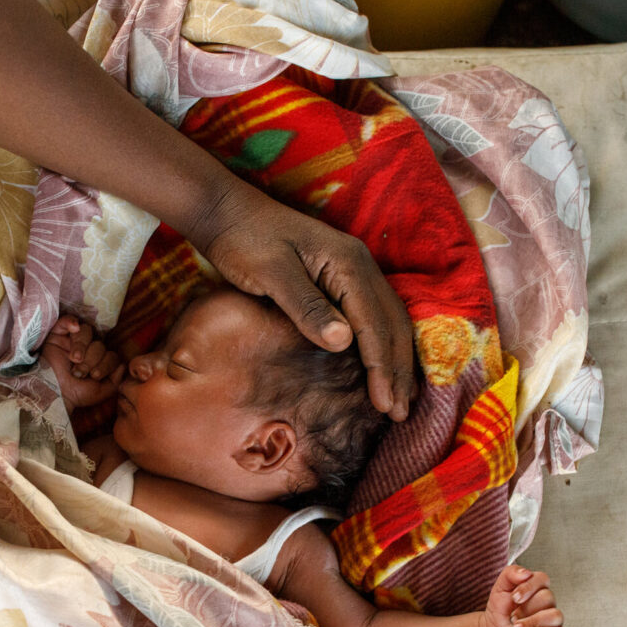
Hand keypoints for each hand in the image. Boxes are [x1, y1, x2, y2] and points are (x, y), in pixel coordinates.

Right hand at [39, 315, 124, 411]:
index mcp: (98, 361)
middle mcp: (87, 349)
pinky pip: (67, 320)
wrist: (54, 393)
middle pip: (99, 344)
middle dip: (92, 359)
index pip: (111, 354)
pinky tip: (74, 329)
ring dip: (82, 347)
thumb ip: (116, 381)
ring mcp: (72, 341)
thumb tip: (123, 365)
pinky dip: (72, 322)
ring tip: (74, 360)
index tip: (94, 376)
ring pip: (86, 332)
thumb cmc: (76, 394)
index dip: (106, 364)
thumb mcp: (101, 392)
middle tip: (80, 372)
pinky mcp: (58, 334)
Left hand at [186, 180, 415, 420]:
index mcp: (348, 264)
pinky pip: (373, 317)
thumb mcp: (272, 274)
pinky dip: (382, 346)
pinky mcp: (340, 279)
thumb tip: (344, 342)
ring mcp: (352, 271)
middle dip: (399, 371)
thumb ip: (307, 306)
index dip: (383, 368)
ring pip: (388, 321)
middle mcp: (360, 266)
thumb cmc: (245, 241)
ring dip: (395, 361)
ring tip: (398, 399)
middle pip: (393, 324)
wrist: (227, 213)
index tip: (385, 405)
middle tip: (399, 413)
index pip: (375, 325)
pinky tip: (381, 369)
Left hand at [479, 565, 569, 626]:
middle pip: (547, 598)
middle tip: (512, 617)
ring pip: (555, 616)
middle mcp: (548, 602)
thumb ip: (510, 574)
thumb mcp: (499, 589)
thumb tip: (525, 572)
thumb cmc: (500, 611)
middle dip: (525, 609)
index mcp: (537, 588)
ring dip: (532, 623)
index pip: (542, 579)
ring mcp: (554, 620)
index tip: (514, 598)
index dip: (528, 587)